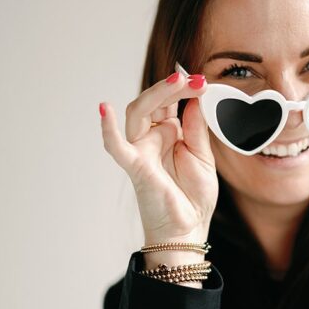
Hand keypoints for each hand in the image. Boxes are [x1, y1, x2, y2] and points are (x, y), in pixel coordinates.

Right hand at [99, 69, 217, 243]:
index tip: (202, 81)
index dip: (184, 89)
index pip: (171, 102)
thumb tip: (195, 99)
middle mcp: (152, 138)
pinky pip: (116, 147)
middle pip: (154, 102)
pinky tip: (105, 110)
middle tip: (192, 78)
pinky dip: (108, 130)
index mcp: (170, 134)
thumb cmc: (193, 197)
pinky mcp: (135, 166)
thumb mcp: (203, 157)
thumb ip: (197, 129)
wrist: (187, 230)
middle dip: (172, 87)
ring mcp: (141, 150)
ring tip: (177, 82)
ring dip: (156, 95)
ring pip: (138, 113)